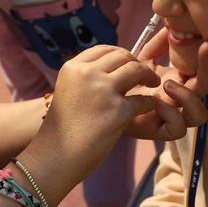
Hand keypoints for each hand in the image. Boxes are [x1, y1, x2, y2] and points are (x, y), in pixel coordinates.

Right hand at [42, 46, 160, 177]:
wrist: (54, 157)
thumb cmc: (61, 130)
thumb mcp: (68, 92)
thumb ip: (86, 79)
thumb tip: (113, 72)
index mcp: (73, 68)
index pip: (104, 49)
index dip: (121, 54)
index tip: (129, 64)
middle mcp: (87, 74)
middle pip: (122, 57)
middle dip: (137, 63)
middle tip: (145, 75)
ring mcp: (103, 91)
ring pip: (136, 70)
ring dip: (148, 76)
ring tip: (153, 85)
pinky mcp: (117, 111)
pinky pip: (144, 100)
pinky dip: (151, 103)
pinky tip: (150, 107)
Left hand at [125, 32, 207, 141]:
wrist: (105, 103)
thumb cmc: (126, 83)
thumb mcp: (142, 61)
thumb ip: (158, 45)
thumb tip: (171, 26)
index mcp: (182, 80)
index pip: (207, 71)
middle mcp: (182, 98)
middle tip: (205, 47)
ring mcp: (173, 115)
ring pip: (199, 114)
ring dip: (189, 96)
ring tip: (168, 83)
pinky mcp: (160, 130)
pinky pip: (179, 129)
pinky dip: (173, 116)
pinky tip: (157, 104)